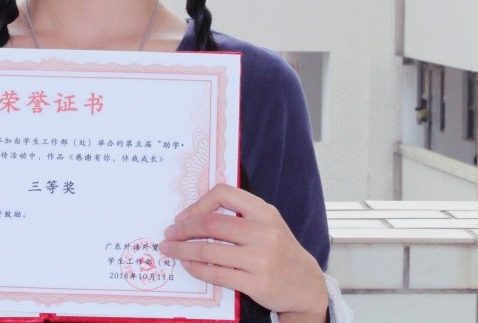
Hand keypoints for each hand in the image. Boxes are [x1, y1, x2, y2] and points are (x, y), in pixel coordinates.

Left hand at [159, 183, 328, 322]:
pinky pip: (217, 274)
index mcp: (264, 211)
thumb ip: (241, 215)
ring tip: (171, 251)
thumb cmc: (281, 250)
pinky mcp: (256, 283)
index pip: (224, 194)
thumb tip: (196, 214)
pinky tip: (189, 266)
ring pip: (209, 251)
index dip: (198, 203)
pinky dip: (197, 269)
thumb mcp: (268, 223)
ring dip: (183, 251)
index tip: (184, 216)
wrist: (307, 284)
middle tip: (170, 234)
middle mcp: (263, 232)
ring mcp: (260, 259)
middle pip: (211, 224)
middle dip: (184, 229)